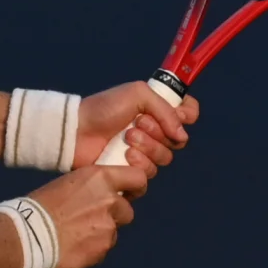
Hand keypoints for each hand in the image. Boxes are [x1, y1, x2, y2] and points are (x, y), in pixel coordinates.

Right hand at [31, 156, 150, 267]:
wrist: (27, 236)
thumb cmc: (39, 207)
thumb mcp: (68, 185)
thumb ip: (91, 190)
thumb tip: (100, 198)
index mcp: (100, 178)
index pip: (138, 179)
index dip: (136, 188)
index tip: (130, 194)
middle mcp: (109, 200)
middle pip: (127, 211)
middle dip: (114, 216)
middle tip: (91, 220)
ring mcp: (108, 227)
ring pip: (113, 232)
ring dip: (100, 234)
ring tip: (75, 236)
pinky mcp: (103, 249)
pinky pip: (103, 249)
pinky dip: (92, 249)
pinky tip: (72, 247)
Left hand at [78, 80, 198, 171]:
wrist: (78, 131)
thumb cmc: (105, 108)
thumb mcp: (137, 94)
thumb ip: (165, 109)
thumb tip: (182, 135)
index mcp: (157, 109)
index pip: (189, 113)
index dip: (187, 115)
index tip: (179, 115)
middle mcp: (155, 131)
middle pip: (179, 139)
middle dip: (159, 131)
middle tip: (138, 124)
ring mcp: (145, 152)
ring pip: (165, 157)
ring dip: (148, 146)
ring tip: (127, 138)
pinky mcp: (133, 171)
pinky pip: (150, 173)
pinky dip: (139, 163)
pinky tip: (125, 155)